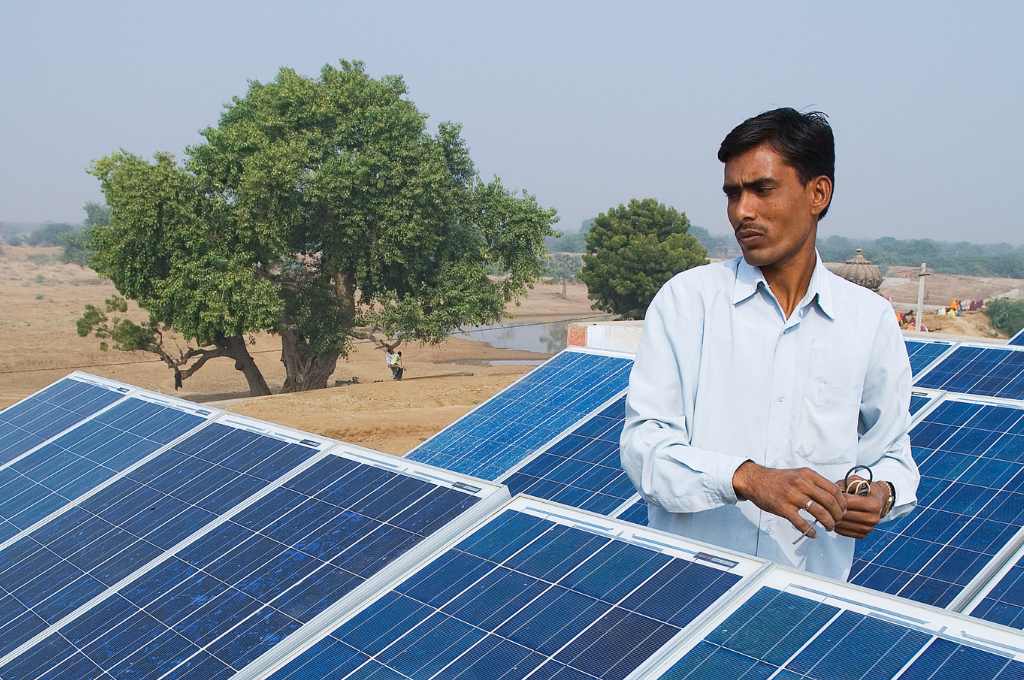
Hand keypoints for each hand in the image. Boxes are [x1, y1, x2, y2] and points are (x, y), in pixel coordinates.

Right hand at [732, 462, 846, 538]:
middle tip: (837, 521)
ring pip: (819, 512)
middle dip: (837, 515)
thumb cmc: (778, 479)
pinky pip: (801, 522)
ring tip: (829, 527)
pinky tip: (813, 534)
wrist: (755, 480)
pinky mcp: (783, 508)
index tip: (843, 510)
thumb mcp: (799, 474)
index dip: (842, 502)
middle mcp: (801, 483)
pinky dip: (810, 531)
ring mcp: (792, 496)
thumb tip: (833, 498)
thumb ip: (814, 483)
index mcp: (808, 475)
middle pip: (829, 501)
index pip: (833, 489)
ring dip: (828, 523)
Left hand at [834, 476, 889, 538]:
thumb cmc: (868, 490)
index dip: (836, 498)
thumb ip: (845, 483)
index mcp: (873, 504)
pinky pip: (844, 532)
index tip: (831, 495)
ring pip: (842, 525)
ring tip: (830, 510)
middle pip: (844, 515)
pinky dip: (837, 526)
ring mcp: (869, 528)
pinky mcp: (863, 534)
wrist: (880, 500)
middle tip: (828, 503)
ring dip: (833, 518)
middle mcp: (873, 518)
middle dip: (833, 508)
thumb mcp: (858, 481)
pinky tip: (835, 518)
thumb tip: (832, 489)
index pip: (847, 502)